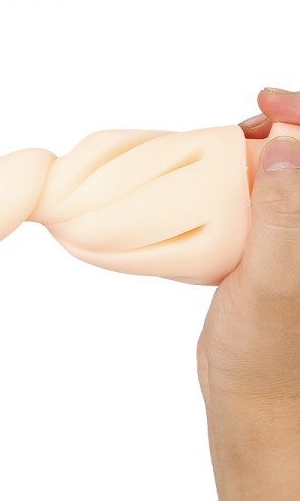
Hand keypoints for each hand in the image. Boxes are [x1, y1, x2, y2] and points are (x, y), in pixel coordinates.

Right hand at [198, 87, 299, 500]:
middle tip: (246, 122)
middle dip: (284, 125)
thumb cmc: (267, 351)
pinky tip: (210, 181)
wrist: (250, 394)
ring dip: (259, 148)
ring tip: (226, 144)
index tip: (267, 106)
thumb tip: (288, 148)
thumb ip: (285, 218)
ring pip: (283, 173)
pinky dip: (235, 180)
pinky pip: (257, 200)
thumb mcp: (275, 284)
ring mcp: (295, 238)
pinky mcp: (269, 249)